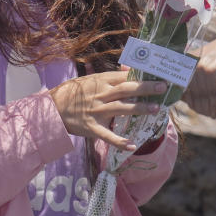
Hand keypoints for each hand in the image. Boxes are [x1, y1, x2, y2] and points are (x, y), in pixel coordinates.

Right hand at [50, 71, 167, 150]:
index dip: (142, 76)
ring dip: (139, 109)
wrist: (52, 108)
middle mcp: (100, 95)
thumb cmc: (74, 93)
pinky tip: (132, 145)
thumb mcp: (90, 79)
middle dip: (146, 88)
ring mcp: (96, 111)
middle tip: (162, 88)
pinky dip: (119, 141)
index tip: (158, 76)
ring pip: (121, 108)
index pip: (125, 77)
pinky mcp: (91, 127)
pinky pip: (107, 135)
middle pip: (126, 90)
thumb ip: (110, 77)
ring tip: (155, 109)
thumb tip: (128, 69)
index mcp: (101, 81)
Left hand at [186, 31, 215, 117]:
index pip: (182, 87)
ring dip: (206, 109)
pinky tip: (215, 113)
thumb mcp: (199, 61)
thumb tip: (183, 96)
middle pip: (193, 94)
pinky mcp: (213, 72)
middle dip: (199, 107)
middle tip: (205, 113)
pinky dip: (213, 105)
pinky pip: (212, 94)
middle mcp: (191, 66)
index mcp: (185, 64)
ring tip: (210, 114)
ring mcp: (201, 69)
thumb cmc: (215, 56)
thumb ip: (189, 75)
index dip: (189, 100)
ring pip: (203, 96)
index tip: (195, 108)